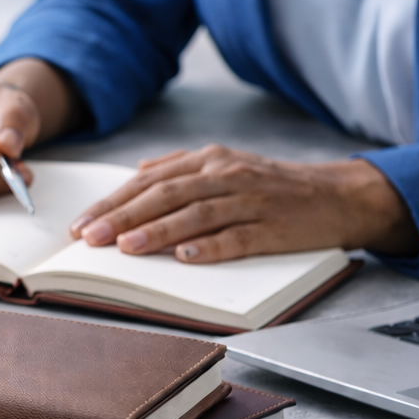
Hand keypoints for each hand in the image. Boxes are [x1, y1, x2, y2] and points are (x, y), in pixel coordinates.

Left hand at [69, 145, 418, 261]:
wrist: (339, 195)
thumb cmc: (273, 186)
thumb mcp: (226, 166)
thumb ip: (181, 169)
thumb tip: (137, 174)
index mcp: (209, 160)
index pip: (149, 181)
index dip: (112, 202)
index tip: (80, 224)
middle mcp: (226, 175)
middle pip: (166, 195)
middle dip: (123, 217)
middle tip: (90, 239)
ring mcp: (251, 200)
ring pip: (197, 214)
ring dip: (158, 231)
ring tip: (126, 248)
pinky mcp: (275, 227)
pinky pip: (239, 237)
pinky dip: (211, 247)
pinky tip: (186, 258)